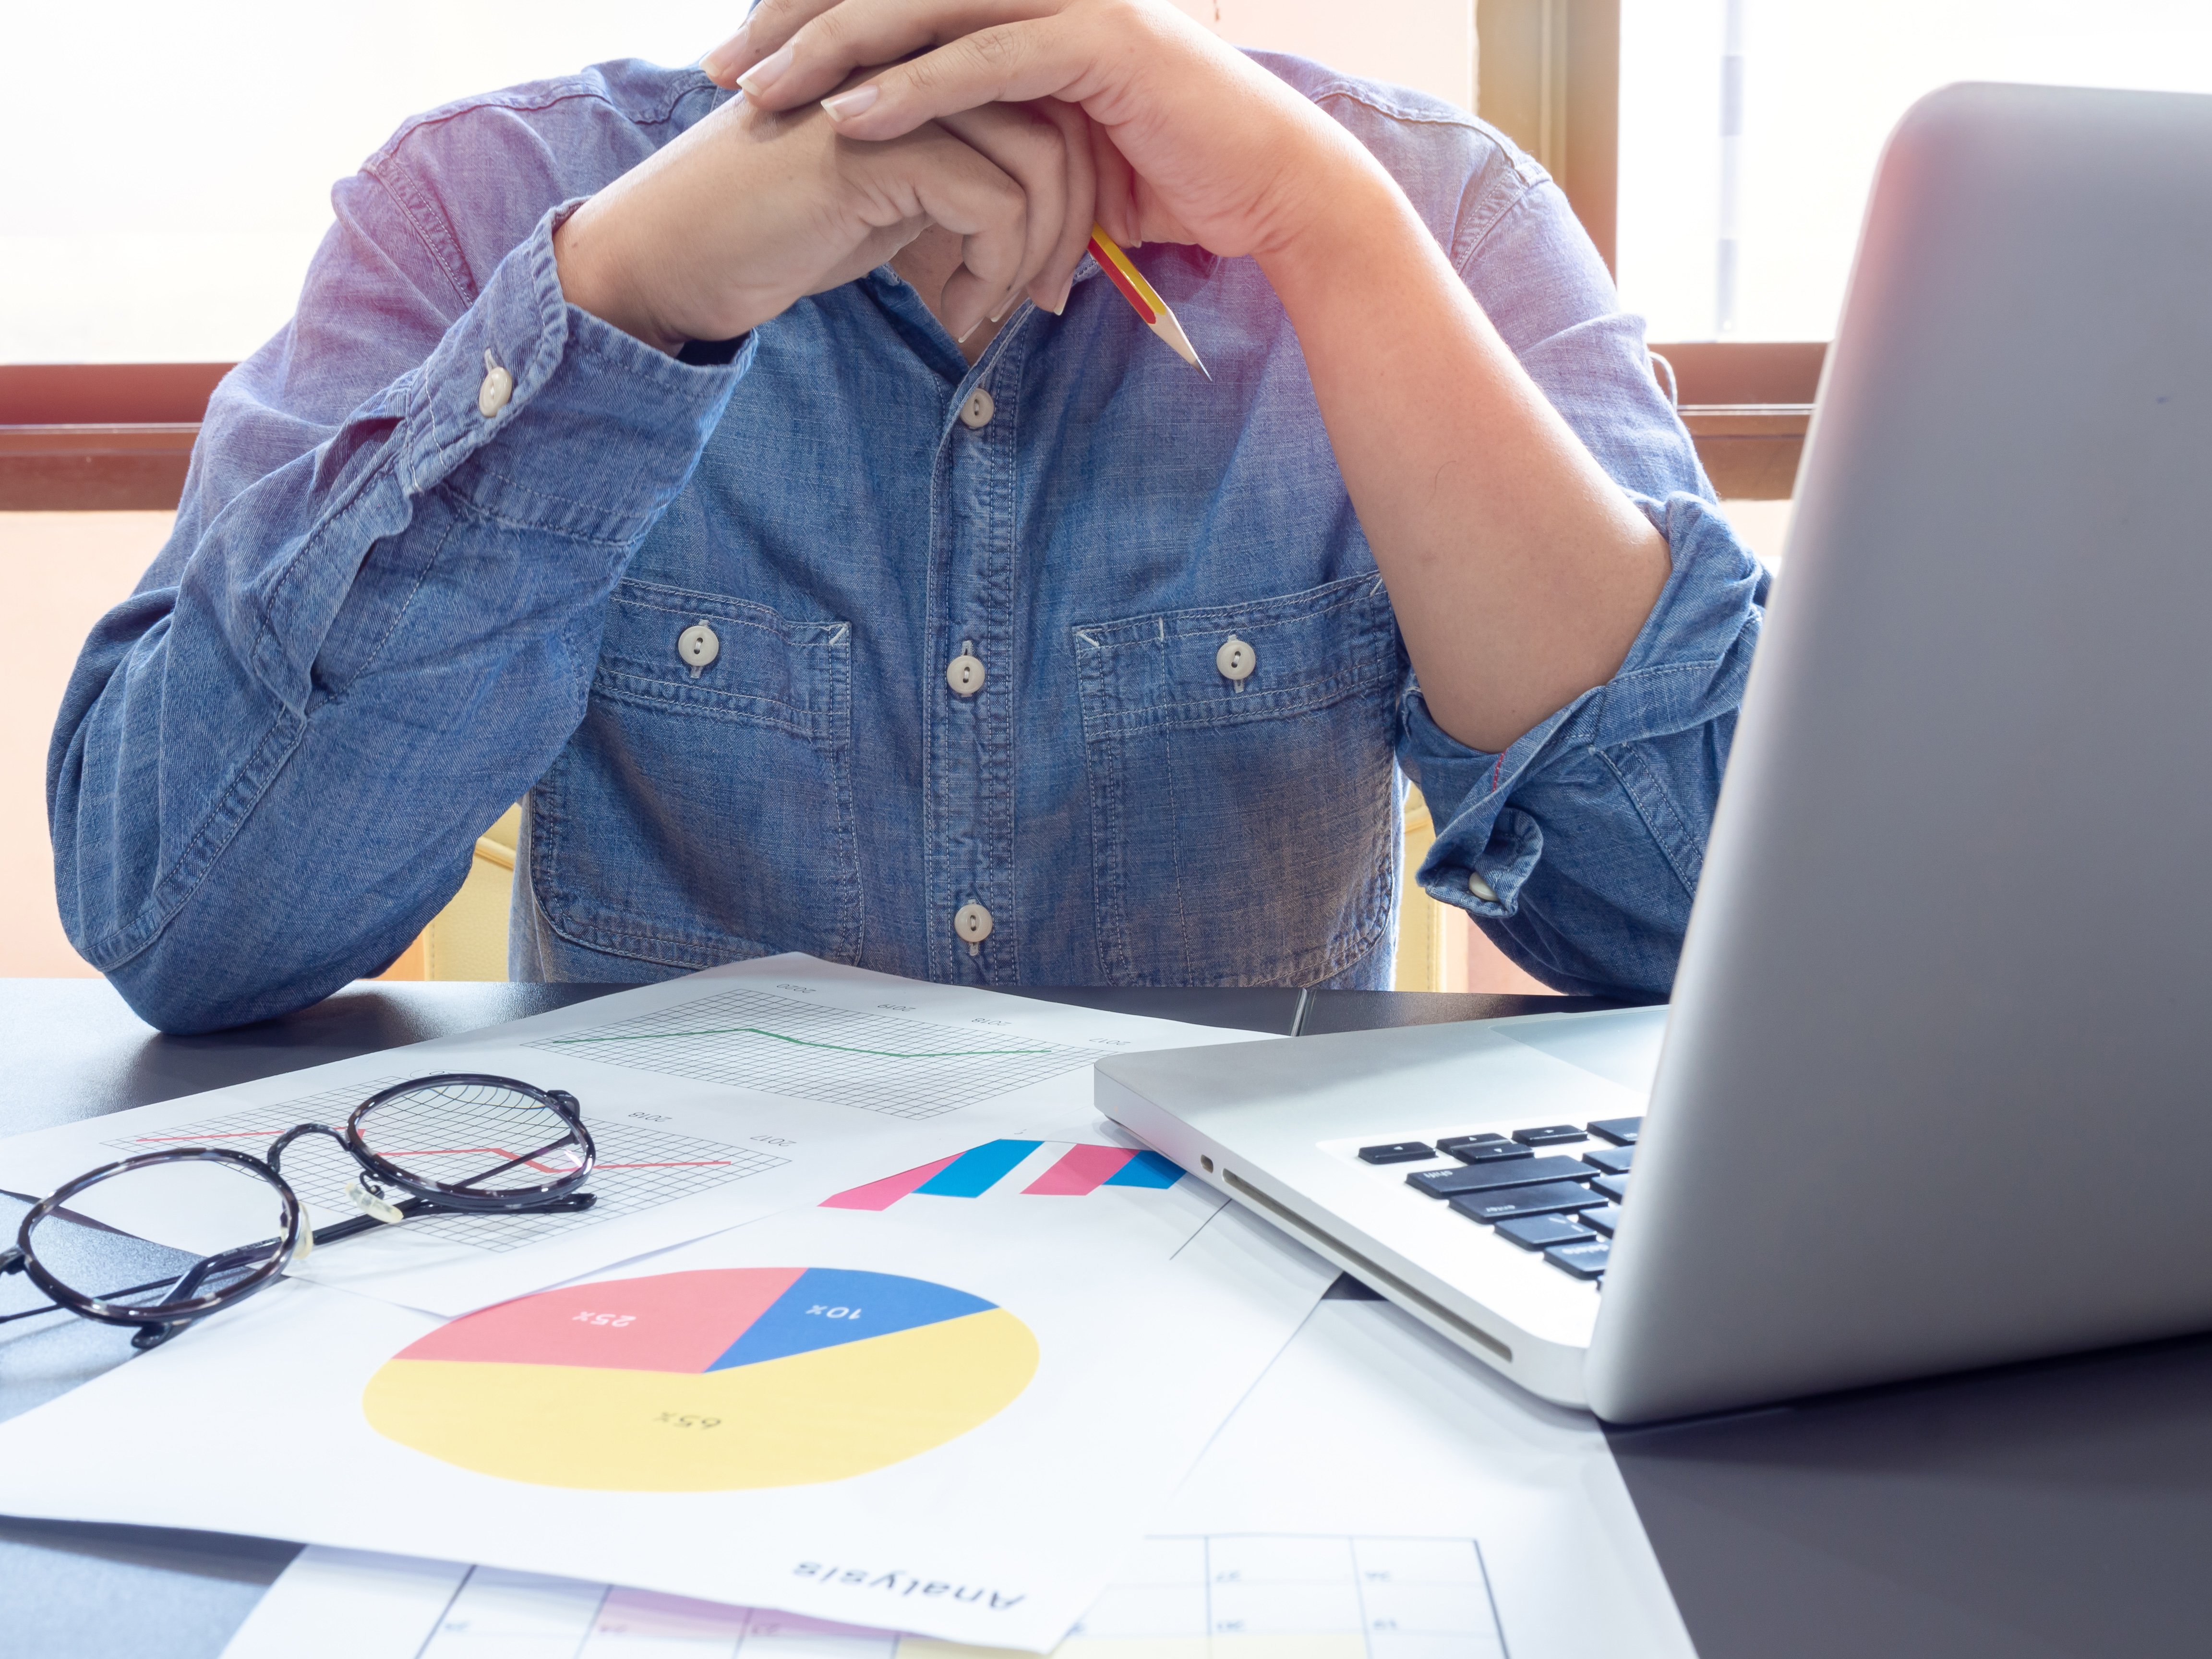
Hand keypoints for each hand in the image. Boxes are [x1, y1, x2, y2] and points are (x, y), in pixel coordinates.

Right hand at [554, 84, 1095, 351]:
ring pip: (1038, 161)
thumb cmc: (768, 233)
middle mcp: (910, 58)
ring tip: (1002, 307)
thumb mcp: (880, 194)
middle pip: (1057, 120)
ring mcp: (892, 94)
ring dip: (1037, 251)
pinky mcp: (878, 146)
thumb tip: (1035, 203)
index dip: (1069, 178)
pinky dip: (993, 271)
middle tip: (1049, 297)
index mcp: (913, 59)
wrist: (670, 257)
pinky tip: (959, 311)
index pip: (1040, 95)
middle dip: (1072, 218)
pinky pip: (993, 204)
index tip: (1050, 262)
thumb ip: (949, 176)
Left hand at [701, 0, 1382, 263]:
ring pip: (922, 6)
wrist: (1269, 191)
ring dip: (830, 50)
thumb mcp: (1043, 143)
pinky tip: (847, 120)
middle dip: (791, 22)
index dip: (808, 8)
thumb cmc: (1159, 174)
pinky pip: (983, 58)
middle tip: (715, 72)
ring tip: (757, 95)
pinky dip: (912, 89)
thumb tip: (891, 158)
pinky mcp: (1101, 43)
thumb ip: (975, 125)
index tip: (737, 58)